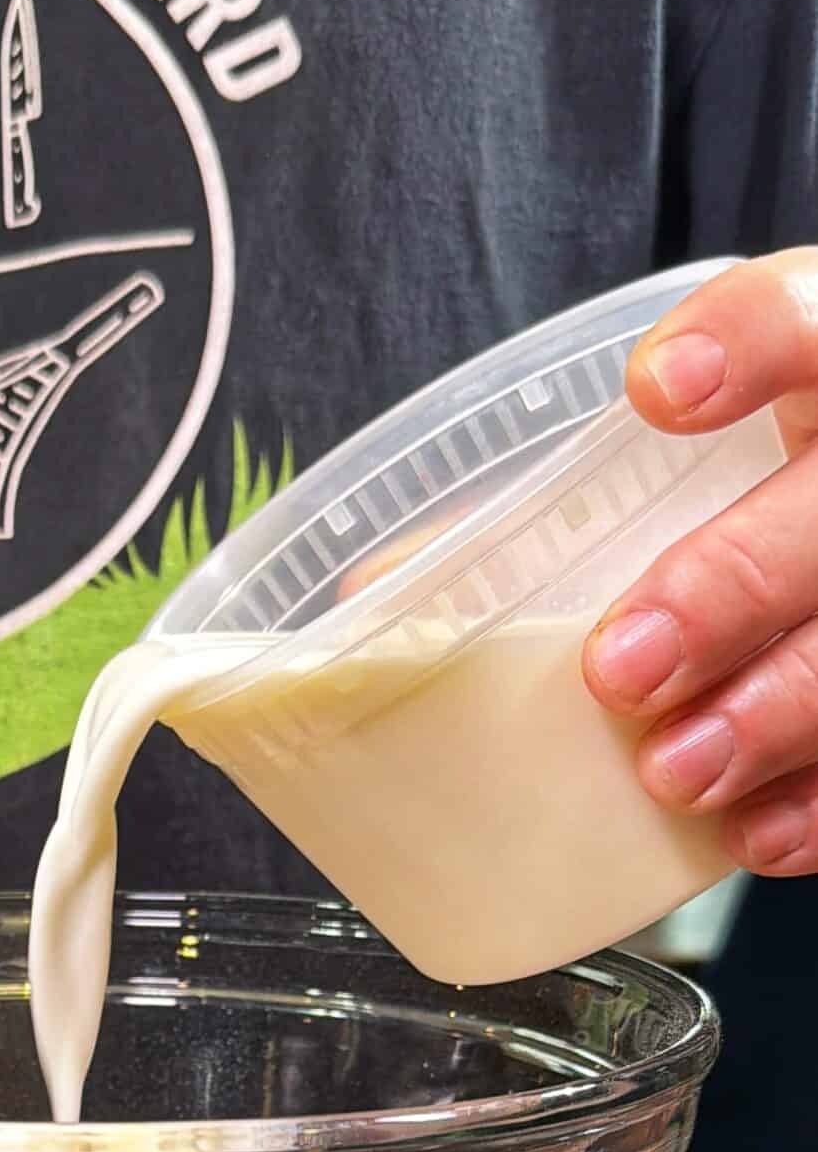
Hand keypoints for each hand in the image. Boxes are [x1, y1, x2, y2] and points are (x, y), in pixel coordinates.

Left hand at [583, 250, 817, 873]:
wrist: (804, 578)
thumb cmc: (709, 523)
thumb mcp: (653, 480)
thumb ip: (548, 513)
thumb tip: (376, 600)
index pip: (807, 319)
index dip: (744, 345)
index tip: (653, 393)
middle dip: (728, 588)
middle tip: (621, 669)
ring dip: (772, 713)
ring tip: (672, 772)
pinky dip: (817, 804)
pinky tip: (749, 833)